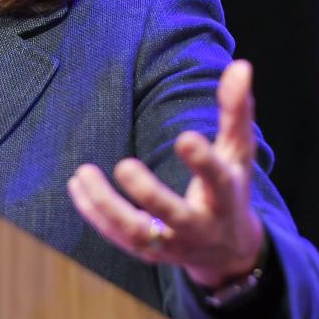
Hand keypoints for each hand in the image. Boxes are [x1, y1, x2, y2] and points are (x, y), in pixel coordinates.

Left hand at [67, 60, 265, 288]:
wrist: (229, 251)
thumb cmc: (231, 188)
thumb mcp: (238, 152)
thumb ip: (237, 110)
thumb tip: (241, 65)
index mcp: (226, 197)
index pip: (217, 180)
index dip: (202, 161)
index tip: (184, 137)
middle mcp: (200, 226)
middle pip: (174, 215)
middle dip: (149, 195)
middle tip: (124, 166)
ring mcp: (173, 243)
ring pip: (137, 233)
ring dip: (106, 206)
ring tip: (83, 174)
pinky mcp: (149, 253)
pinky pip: (117, 237)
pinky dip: (94, 213)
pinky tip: (76, 186)